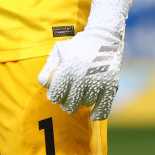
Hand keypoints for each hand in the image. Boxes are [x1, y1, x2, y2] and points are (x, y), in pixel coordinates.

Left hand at [37, 0, 135, 120]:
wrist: (103, 39)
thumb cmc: (77, 47)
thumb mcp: (59, 52)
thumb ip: (48, 68)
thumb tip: (43, 83)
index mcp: (68, 69)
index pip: (56, 95)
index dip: (54, 97)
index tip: (56, 94)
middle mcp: (83, 77)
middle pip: (70, 104)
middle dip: (65, 103)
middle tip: (66, 99)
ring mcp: (98, 82)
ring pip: (85, 105)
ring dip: (81, 102)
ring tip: (80, 94)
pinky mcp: (111, 86)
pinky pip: (104, 108)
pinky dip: (98, 114)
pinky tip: (93, 115)